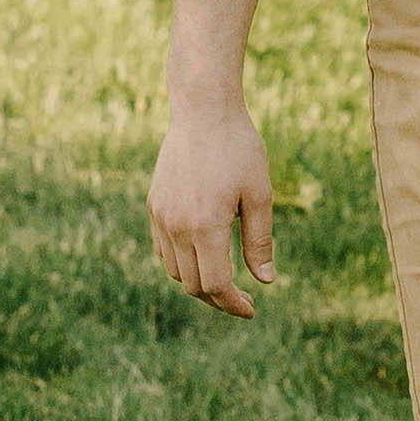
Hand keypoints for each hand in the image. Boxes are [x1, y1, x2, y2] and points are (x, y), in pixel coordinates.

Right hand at [151, 99, 277, 314]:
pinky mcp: (154, 206)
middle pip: (193, 284)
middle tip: (243, 297)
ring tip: (225, 278)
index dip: (234, 303)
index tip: (252, 309)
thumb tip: (265, 281)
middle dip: (218, 298)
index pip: (215, 285)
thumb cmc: (239, 149)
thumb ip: (259, 242)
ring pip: (175, 271)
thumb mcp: (259, 195)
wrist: (203, 111)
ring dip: (199, 282)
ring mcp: (161, 217)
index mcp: (205, 226)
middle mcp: (177, 227)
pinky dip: (182, 262)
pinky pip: (163, 250)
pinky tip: (204, 256)